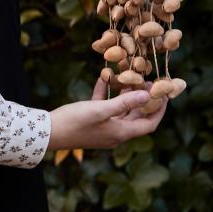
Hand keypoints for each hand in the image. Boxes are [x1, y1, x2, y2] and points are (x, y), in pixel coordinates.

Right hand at [46, 77, 166, 150]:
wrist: (47, 133)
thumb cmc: (74, 122)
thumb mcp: (100, 110)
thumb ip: (124, 102)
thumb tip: (147, 94)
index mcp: (121, 133)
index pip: (149, 124)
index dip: (159, 110)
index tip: (165, 94)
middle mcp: (115, 133)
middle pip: (136, 117)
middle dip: (144, 100)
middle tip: (149, 82)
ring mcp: (103, 129)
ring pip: (120, 111)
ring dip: (126, 95)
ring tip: (130, 78)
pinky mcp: (91, 123)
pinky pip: (104, 108)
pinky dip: (106, 94)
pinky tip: (104, 78)